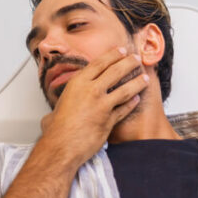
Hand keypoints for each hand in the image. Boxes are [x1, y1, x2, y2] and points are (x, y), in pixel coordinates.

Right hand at [40, 48, 148, 164]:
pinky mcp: (110, 120)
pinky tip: (137, 99)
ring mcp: (102, 105)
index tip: (121, 50)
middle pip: (115, 71)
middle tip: (136, 59)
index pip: (99, 63)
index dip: (113, 55)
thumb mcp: (57, 108)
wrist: (61, 146)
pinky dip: (132, 103)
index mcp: (78, 83)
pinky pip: (125, 108)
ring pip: (125, 89)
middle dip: (129, 63)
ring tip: (144, 77)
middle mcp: (91, 90)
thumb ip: (61, 107)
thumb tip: (52, 116)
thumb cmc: (56, 129)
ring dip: (137, 82)